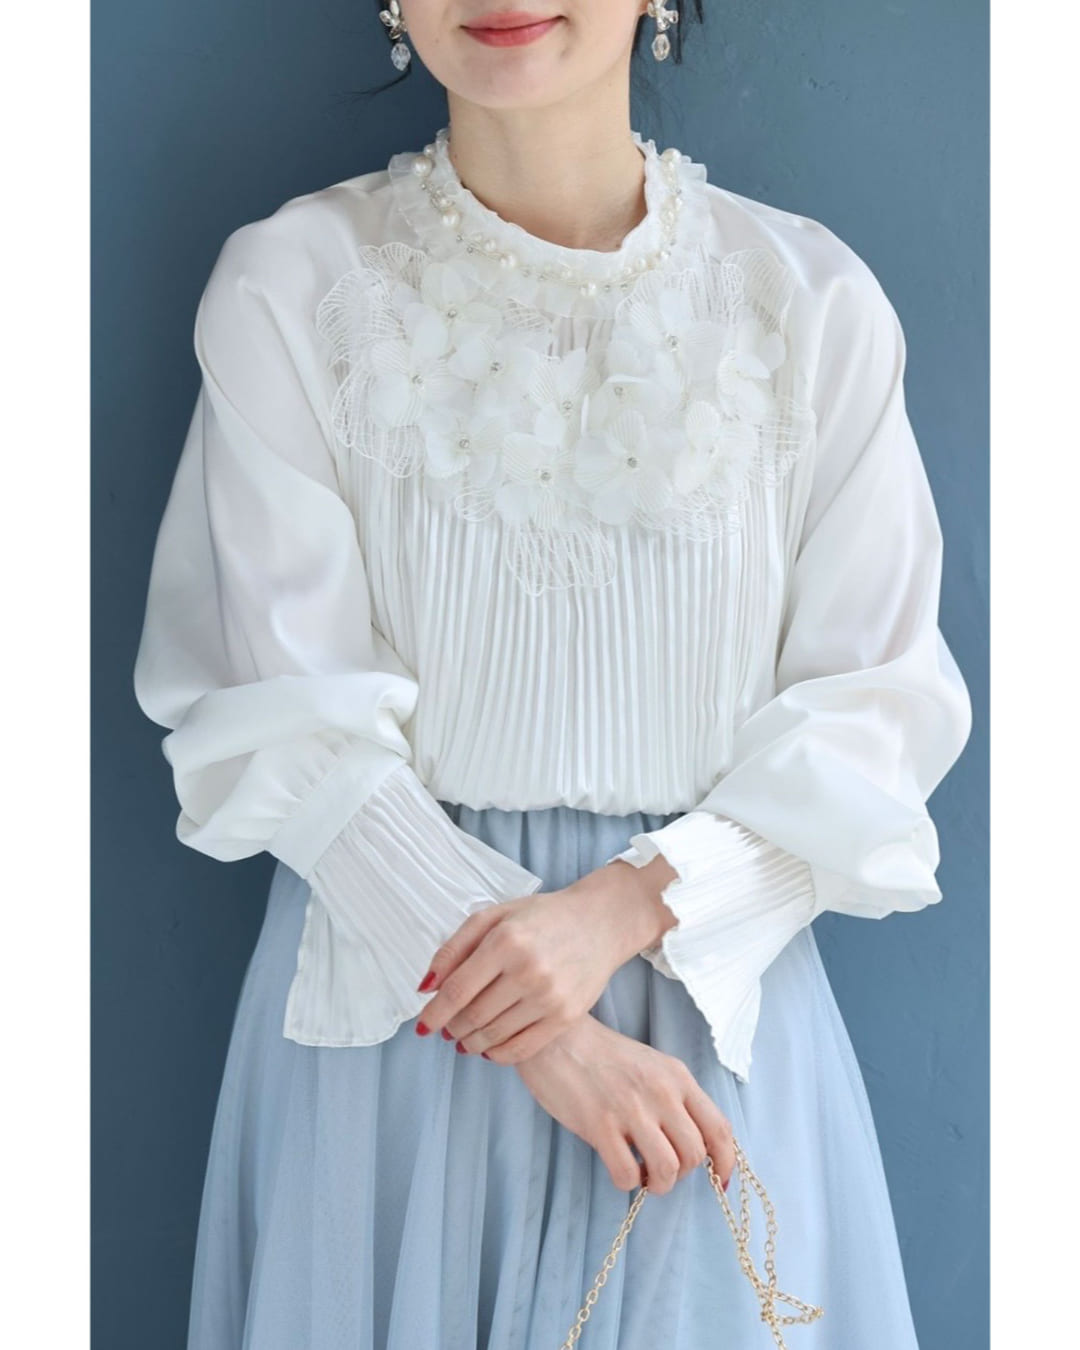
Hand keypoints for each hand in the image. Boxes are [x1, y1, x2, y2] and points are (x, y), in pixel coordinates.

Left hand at [415, 856, 678, 1063]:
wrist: (599, 922)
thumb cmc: (541, 917)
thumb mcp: (494, 916)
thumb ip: (454, 948)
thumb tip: (425, 988)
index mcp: (505, 941)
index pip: (457, 990)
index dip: (433, 1013)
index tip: (422, 1025)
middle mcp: (527, 970)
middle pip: (472, 1016)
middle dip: (451, 1027)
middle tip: (446, 1027)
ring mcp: (549, 997)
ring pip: (493, 1035)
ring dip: (470, 1042)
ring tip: (464, 1037)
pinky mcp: (566, 1017)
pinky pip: (521, 1048)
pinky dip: (497, 1054)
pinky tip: (487, 1048)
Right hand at [515, 1014, 735, 1195]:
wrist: (557, 1037)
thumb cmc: (605, 1056)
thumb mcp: (652, 1067)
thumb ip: (676, 1099)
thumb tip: (698, 1147)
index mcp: (678, 1077)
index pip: (720, 1129)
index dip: (726, 1163)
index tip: (720, 1182)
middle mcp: (661, 1093)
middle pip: (695, 1155)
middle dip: (682, 1173)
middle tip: (661, 1167)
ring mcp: (631, 1110)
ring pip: (667, 1170)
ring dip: (658, 1184)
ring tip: (642, 1173)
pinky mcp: (599, 1125)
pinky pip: (627, 1175)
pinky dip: (627, 1182)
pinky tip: (619, 1167)